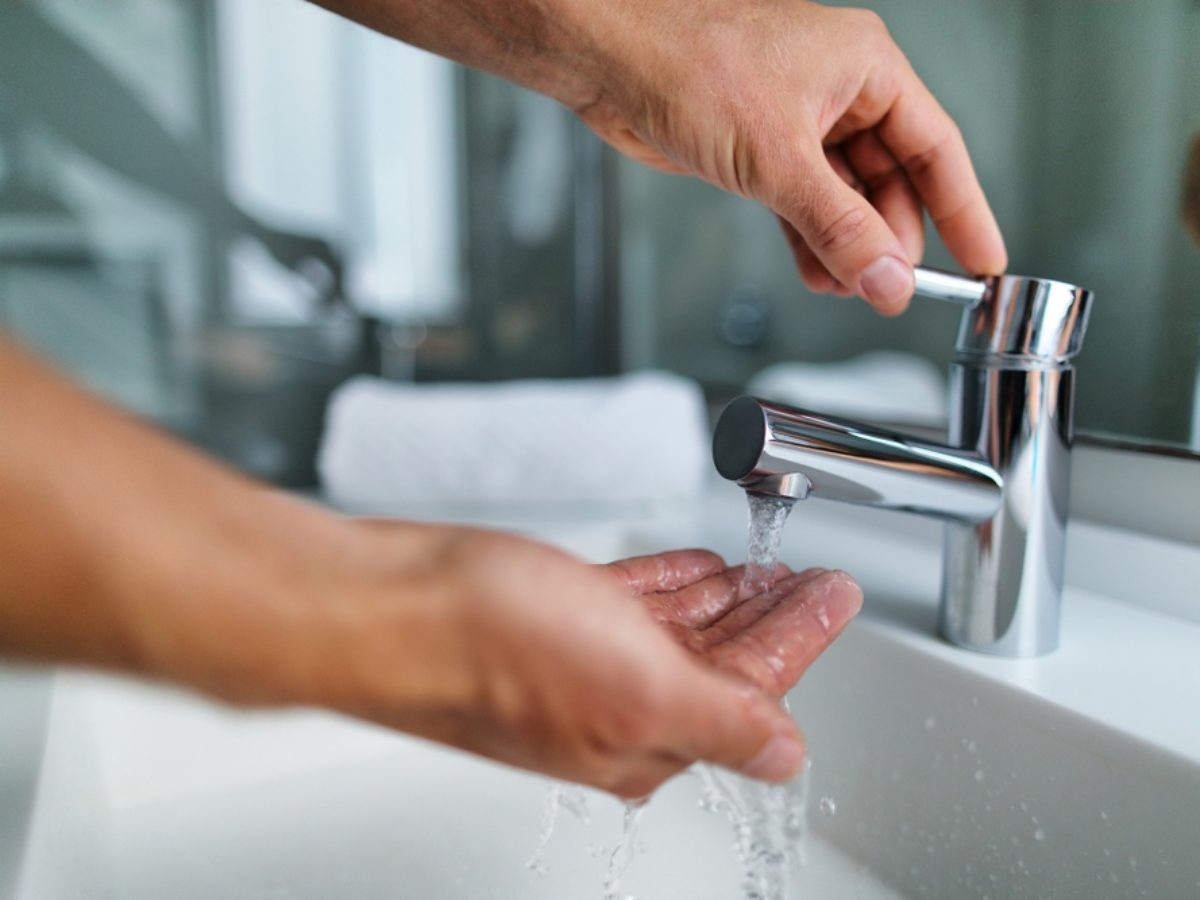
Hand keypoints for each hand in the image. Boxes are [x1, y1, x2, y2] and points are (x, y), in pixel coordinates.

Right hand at [177, 521, 860, 798]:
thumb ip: (723, 721)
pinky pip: (629, 600)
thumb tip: (785, 756)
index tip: (836, 594)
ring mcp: (578, 659)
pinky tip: (693, 567)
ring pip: (677, 629)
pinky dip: (669, 582)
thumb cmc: (490, 648)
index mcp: (645, 737)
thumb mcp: (636, 687)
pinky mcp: (546, 616)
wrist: (385, 605)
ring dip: (726, 598)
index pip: (753, 689)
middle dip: (772, 618)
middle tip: (813, 579)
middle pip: (720, 659)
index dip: (802, 637)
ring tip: (766, 568)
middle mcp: (614, 706)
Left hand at [572, 1, 1006, 313]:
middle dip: (890, 240)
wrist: (612, 61)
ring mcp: (797, 120)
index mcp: (865, 68)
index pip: (936, 149)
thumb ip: (837, 226)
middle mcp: (838, 90)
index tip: (983, 260)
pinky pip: (804, 203)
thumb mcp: (778, 158)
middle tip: (889, 289)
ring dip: (847, 247)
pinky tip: (817, 273)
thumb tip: (885, 275)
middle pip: (891, 180)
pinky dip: (811, 240)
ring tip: (848, 289)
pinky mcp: (759, 147)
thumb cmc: (688, 64)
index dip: (964, 210)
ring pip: (845, 197)